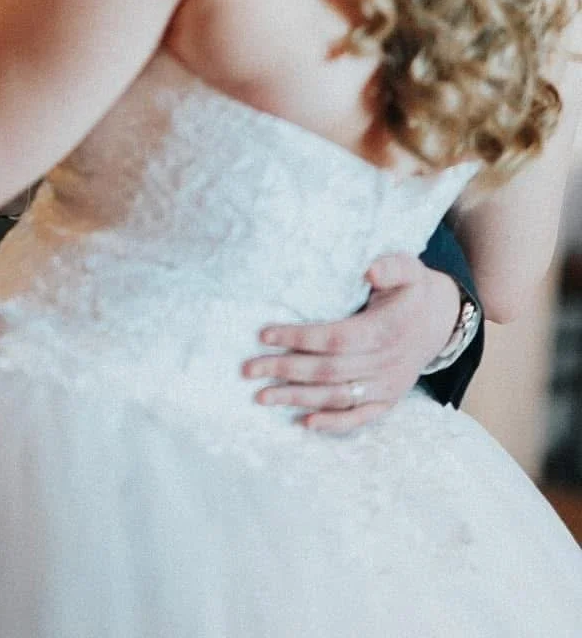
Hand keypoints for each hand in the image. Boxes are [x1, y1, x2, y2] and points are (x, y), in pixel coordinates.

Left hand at [242, 254, 460, 432]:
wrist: (442, 319)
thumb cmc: (413, 289)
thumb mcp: (409, 268)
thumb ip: (391, 266)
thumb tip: (370, 271)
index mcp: (385, 331)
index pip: (335, 339)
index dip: (299, 338)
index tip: (264, 334)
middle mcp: (385, 364)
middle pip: (328, 371)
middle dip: (285, 370)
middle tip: (248, 369)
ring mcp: (387, 386)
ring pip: (337, 397)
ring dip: (298, 399)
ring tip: (262, 397)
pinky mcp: (388, 400)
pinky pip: (360, 418)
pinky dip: (333, 424)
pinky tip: (304, 423)